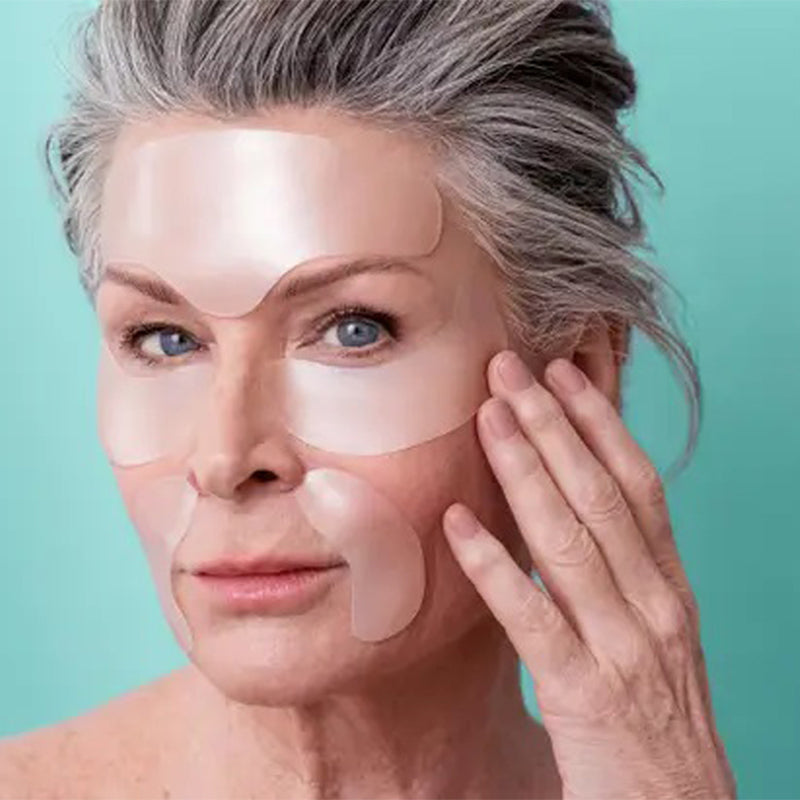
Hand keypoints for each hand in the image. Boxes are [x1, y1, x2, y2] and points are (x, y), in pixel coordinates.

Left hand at [443, 350, 736, 799]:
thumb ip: (615, 575)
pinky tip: (457, 521)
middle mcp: (654, 605)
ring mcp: (623, 648)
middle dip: (553, 424)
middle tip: (508, 367)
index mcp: (669, 587)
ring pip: (569, 539)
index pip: (638, 484)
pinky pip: (531, 617)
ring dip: (524, 470)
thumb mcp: (650, 633)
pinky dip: (493, 565)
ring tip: (486, 415)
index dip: (600, 422)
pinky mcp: (585, 696)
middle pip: (599, 494)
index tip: (562, 372)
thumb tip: (556, 511)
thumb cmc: (655, 721)